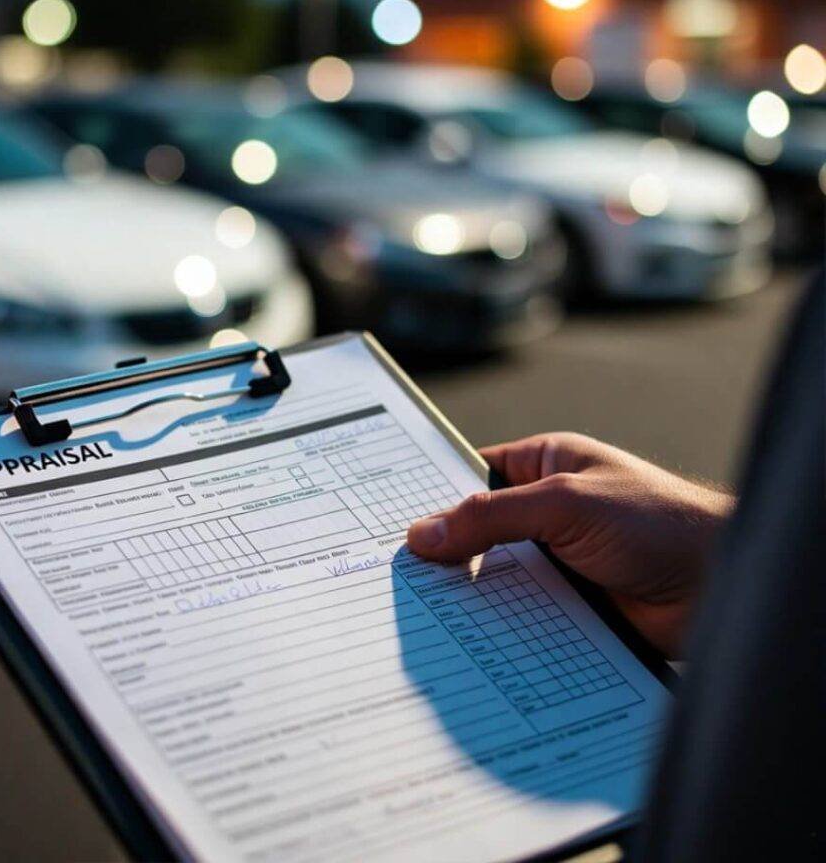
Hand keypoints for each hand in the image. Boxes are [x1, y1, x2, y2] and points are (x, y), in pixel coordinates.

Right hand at [406, 433, 733, 657]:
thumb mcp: (563, 504)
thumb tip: (422, 534)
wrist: (718, 586)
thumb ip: (490, 517)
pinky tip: (461, 641)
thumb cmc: (654, 520)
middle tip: (394, 575)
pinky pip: (518, 614)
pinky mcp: (566, 605)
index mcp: (545, 465)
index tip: (388, 520)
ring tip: (415, 613)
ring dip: (470, 594)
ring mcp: (556, 559)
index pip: (474, 474)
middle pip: (479, 530)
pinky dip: (496, 626)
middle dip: (445, 552)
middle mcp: (547, 511)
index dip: (434, 495)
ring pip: (496, 576)